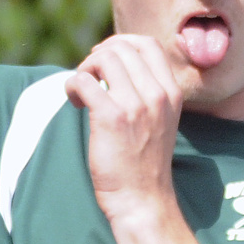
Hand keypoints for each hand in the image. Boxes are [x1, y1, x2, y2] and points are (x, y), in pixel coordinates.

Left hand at [65, 35, 183, 222]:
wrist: (142, 200)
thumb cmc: (144, 163)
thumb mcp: (159, 121)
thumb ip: (146, 93)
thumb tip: (115, 66)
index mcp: (171, 93)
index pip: (149, 44)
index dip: (121, 43)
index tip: (105, 60)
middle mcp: (157, 95)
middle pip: (123, 47)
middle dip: (98, 56)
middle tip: (88, 76)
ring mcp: (136, 106)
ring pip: (104, 58)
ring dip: (85, 69)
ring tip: (81, 91)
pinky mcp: (112, 118)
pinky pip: (84, 81)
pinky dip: (72, 86)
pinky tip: (75, 102)